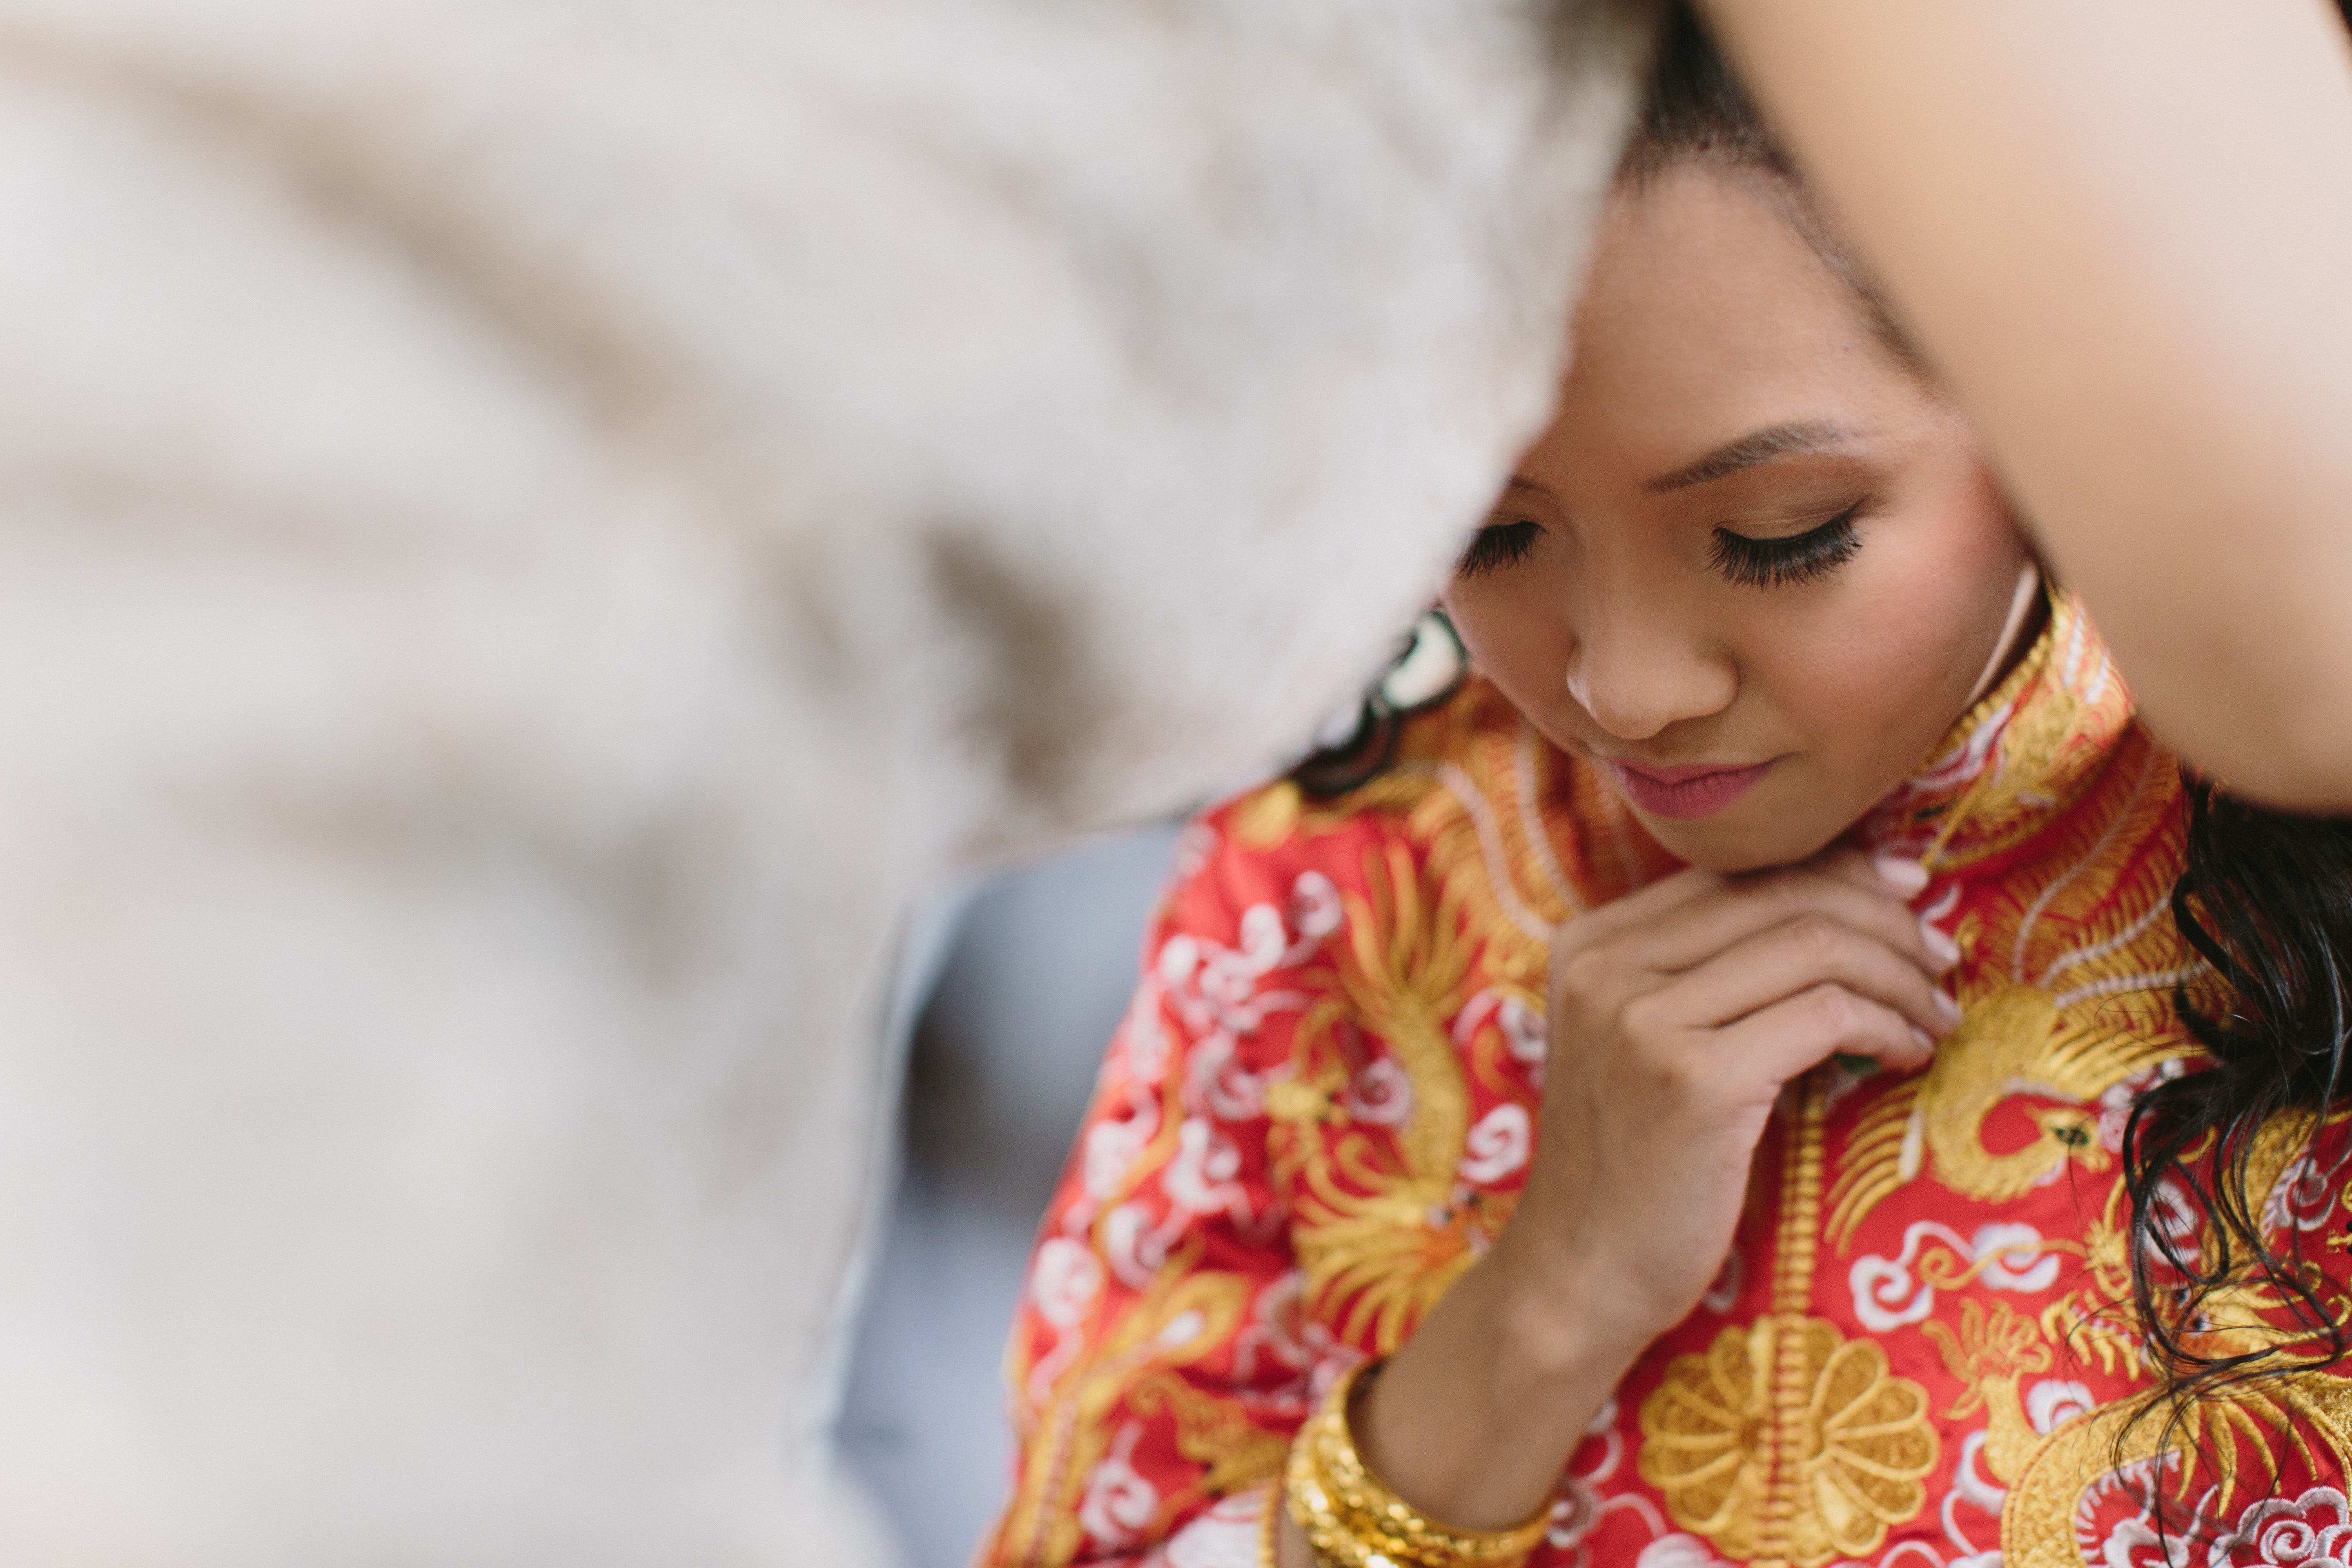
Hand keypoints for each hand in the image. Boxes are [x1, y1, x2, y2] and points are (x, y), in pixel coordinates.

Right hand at [1500, 847, 1955, 1359]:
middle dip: (1883, 916)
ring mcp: (1644, 1019)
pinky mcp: (1694, 1079)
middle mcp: (1608, 965)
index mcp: (1591, 943)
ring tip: (1935, 1011)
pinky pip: (1825, 1014)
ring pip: (1814, 945)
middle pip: (1781, 894)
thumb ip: (1709, 974)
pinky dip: (1887, 1022)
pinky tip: (1905, 1051)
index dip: (1836, 867)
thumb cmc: (1633, 1165)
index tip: (1904, 889)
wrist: (1578, 1275)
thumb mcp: (1648, 1043)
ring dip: (1899, 972)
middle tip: (1939, 954)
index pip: (1735, 867)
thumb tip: (1840, 903)